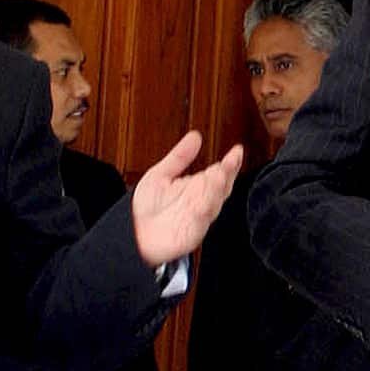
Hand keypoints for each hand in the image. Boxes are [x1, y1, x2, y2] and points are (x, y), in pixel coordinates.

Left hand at [132, 131, 242, 266]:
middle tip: (229, 162)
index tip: (237, 150)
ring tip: (219, 176)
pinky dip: (201, 213)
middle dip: (226, 175)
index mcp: (197, 186)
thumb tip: (195, 136)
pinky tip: (203, 204)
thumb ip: (180, 156)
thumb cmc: (146, 207)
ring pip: (212, 203)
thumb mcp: (162, 174)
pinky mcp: (190, 234)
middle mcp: (201, 201)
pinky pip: (199, 223)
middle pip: (220, 187)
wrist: (132, 233)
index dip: (230, 163)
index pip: (220, 172)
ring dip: (216, 191)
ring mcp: (197, 218)